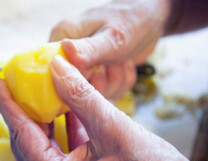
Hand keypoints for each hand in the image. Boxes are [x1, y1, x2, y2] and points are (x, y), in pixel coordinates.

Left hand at [0, 56, 202, 160]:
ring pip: (44, 149)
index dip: (9, 106)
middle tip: (16, 86)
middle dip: (22, 113)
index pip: (22, 137)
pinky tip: (66, 110)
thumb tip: (57, 68)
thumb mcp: (113, 127)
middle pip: (28, 145)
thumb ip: (80, 96)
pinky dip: (62, 132)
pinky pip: (62, 154)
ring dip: (43, 122)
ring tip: (40, 94)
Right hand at [49, 0, 172, 99]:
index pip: (55, 74)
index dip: (78, 80)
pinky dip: (120, 82)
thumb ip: (88, 49)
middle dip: (101, 81)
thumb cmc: (130, 21)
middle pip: (75, 88)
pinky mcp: (96, 76)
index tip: (97, 71)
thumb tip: (63, 54)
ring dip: (115, 80)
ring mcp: (82, 67)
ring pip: (93, 94)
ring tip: (122, 59)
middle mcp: (68, 55)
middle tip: (114, 62)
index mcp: (61, 40)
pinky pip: (106, 94)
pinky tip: (124, 65)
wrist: (151, 19)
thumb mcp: (111, 37)